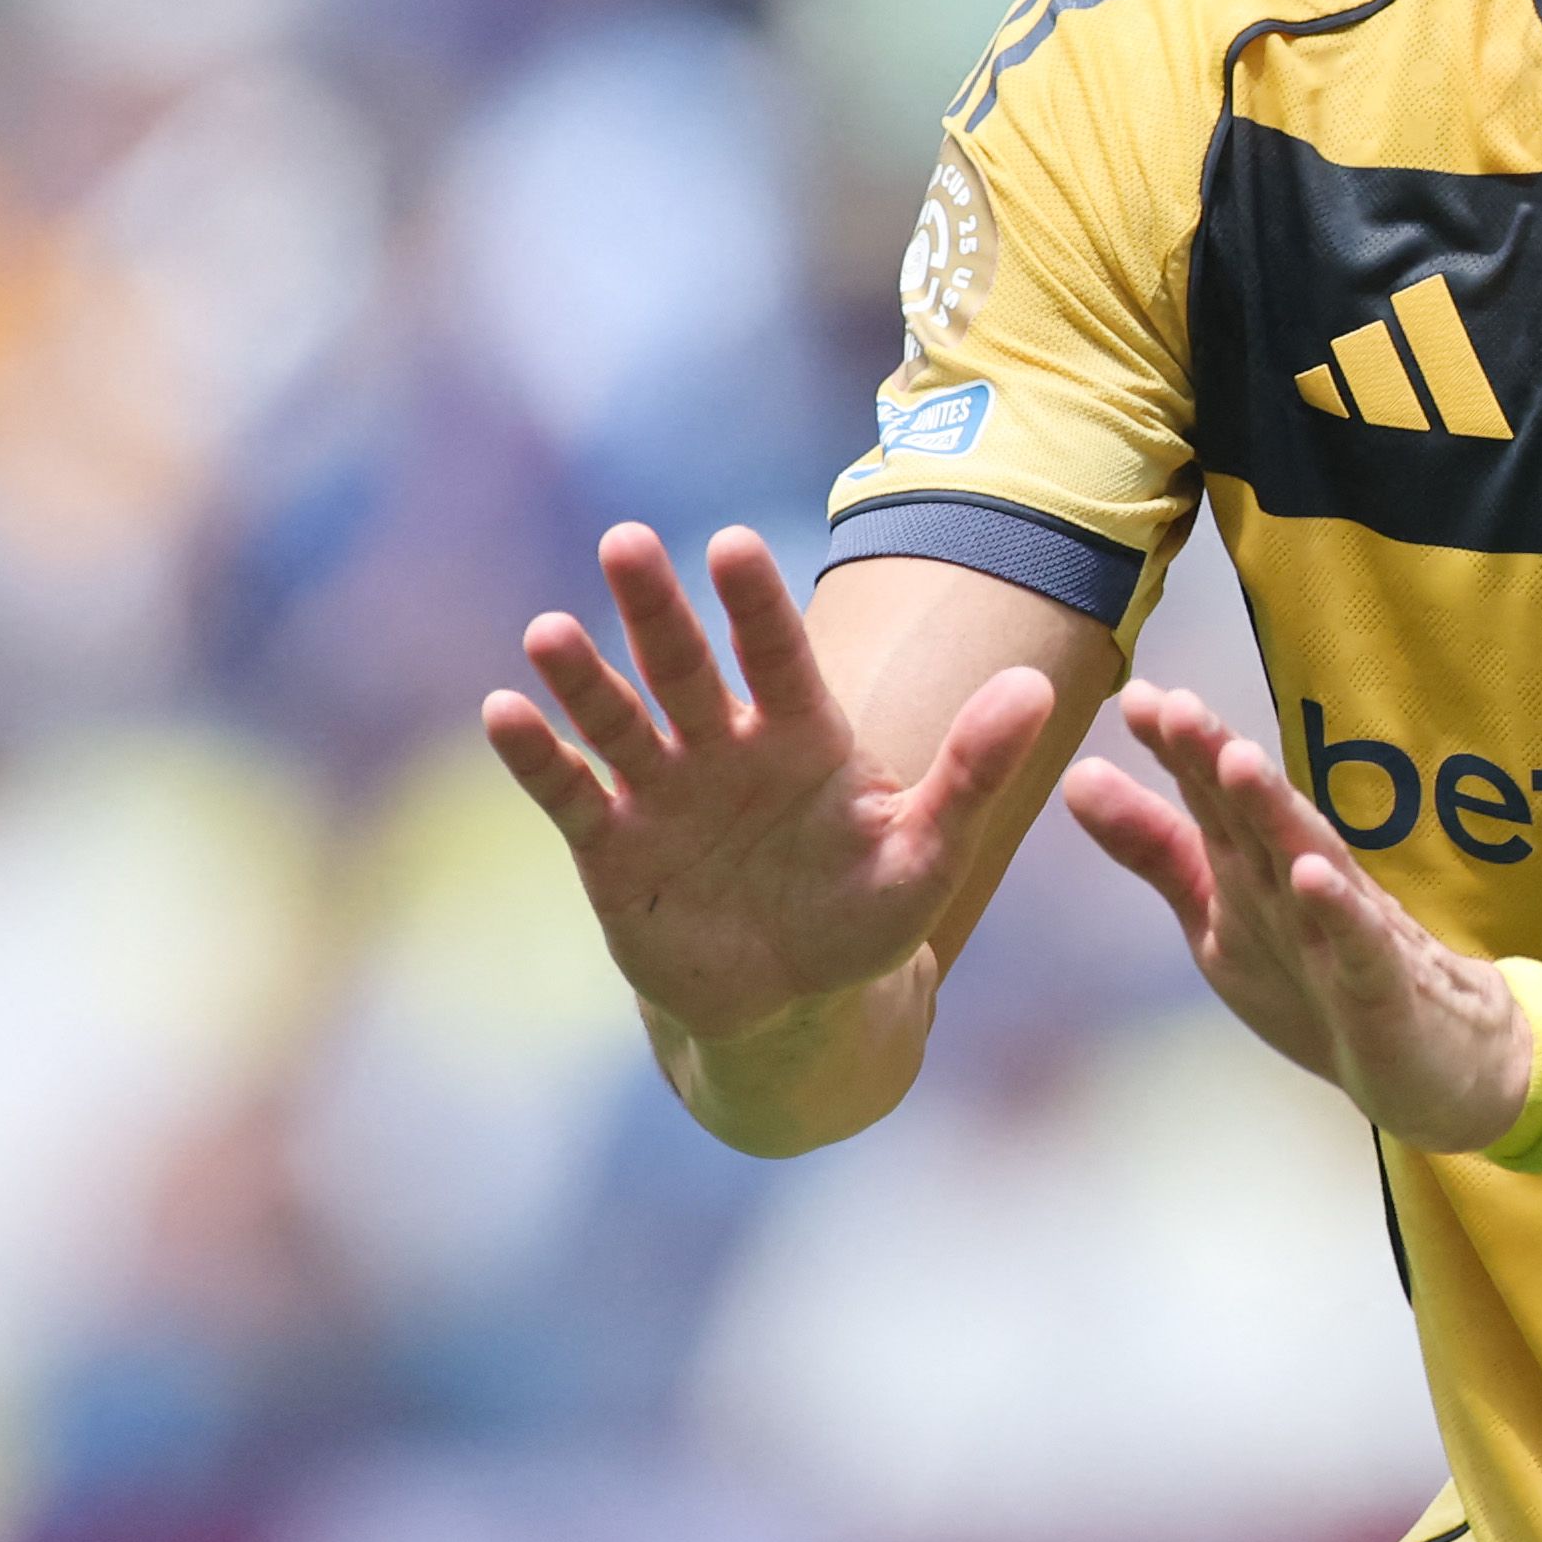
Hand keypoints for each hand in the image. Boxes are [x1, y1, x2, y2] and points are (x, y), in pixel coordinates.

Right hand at [481, 524, 1058, 1046]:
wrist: (792, 998)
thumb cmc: (866, 912)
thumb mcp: (928, 850)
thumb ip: (974, 770)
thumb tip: (1037, 687)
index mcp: (803, 734)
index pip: (778, 657)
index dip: (755, 607)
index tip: (732, 545)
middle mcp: (724, 745)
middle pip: (686, 667)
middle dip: (655, 611)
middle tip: (626, 543)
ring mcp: (663, 792)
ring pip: (618, 721)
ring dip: (583, 679)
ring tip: (549, 632)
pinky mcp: (613, 847)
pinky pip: (571, 793)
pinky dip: (538, 757)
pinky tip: (504, 711)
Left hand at [1061, 685, 1533, 1150]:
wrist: (1433, 1060)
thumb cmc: (1318, 979)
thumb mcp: (1220, 916)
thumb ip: (1156, 850)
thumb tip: (1077, 773)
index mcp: (1257, 868)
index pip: (1212, 798)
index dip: (1176, 751)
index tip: (1136, 697)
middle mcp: (1299, 883)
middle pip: (1254, 815)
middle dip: (1216, 760)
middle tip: (1177, 706)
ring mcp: (1345, 929)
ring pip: (1307, 859)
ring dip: (1275, 811)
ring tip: (1239, 761)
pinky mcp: (1382, 983)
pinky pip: (1358, 942)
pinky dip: (1338, 909)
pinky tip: (1311, 875)